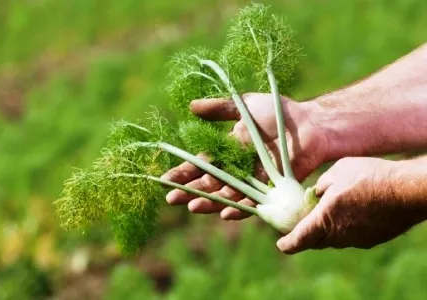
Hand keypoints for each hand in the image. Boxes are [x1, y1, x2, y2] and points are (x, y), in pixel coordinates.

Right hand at [161, 93, 328, 219]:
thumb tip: (190, 106)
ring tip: (193, 207)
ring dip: (209, 203)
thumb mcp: (244, 105)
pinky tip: (226, 214)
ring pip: (226, 196)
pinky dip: (239, 208)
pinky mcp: (270, 189)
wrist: (311, 123)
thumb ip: (219, 108)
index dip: (183, 173)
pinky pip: (253, 202)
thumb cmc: (279, 113)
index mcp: (227, 152)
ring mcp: (252, 181)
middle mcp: (237, 170)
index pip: (199, 165)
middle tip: (171, 199)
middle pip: (208, 184)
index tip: (164, 180)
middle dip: (188, 192)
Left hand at [277, 157, 426, 253]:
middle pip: (316, 241)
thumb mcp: (338, 170)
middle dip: (306, 235)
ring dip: (327, 230)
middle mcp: (339, 234)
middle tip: (301, 226)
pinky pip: (352, 237)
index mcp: (324, 218)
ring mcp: (357, 239)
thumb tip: (315, 193)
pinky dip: (346, 229)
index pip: (299, 239)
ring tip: (328, 214)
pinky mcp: (373, 239)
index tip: (280, 244)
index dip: (287, 243)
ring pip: (335, 240)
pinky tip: (351, 213)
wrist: (408, 189)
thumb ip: (321, 185)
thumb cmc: (370, 175)